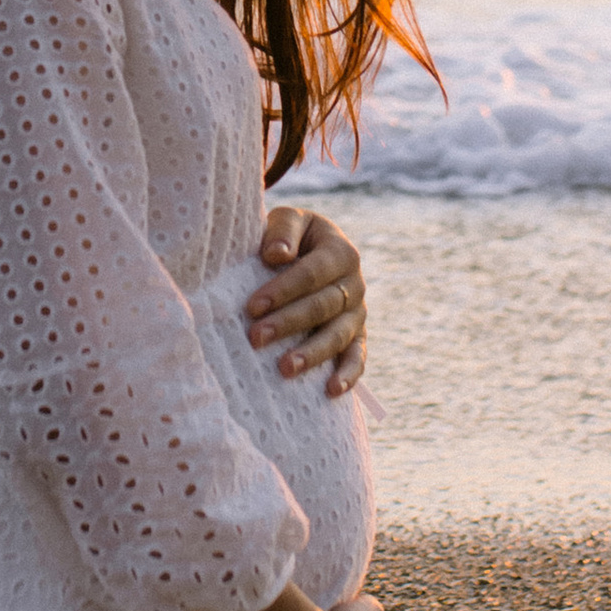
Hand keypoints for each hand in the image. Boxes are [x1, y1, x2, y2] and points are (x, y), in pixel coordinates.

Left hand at [246, 204, 366, 397]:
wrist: (308, 249)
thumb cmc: (290, 236)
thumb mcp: (288, 219)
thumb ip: (282, 231)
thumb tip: (276, 255)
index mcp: (340, 251)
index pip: (311, 274)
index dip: (283, 291)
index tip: (252, 307)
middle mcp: (355, 283)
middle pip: (322, 307)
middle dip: (288, 323)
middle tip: (255, 338)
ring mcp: (359, 312)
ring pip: (338, 335)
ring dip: (312, 354)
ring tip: (284, 369)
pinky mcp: (358, 336)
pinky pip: (358, 357)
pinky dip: (348, 374)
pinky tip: (331, 391)